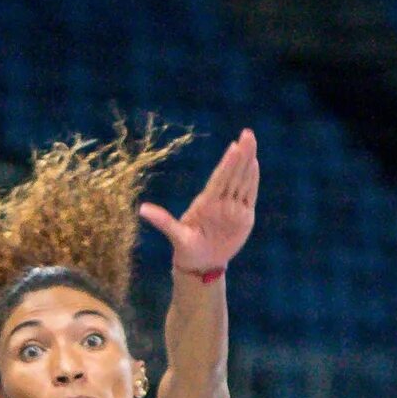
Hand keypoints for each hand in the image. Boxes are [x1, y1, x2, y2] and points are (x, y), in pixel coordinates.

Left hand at [140, 128, 257, 274]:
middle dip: (242, 155)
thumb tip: (141, 210)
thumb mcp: (176, 236)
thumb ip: (163, 222)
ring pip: (243, 181)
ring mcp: (233, 208)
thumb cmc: (187, 249)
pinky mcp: (243, 217)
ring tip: (252, 143)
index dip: (228, 164)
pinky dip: (253, 180)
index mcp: (206, 203)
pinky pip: (250, 195)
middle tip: (248, 134)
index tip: (234, 147)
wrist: (201, 263)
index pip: (220, 180)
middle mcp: (221, 202)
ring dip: (249, 163)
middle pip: (234, 174)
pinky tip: (254, 164)